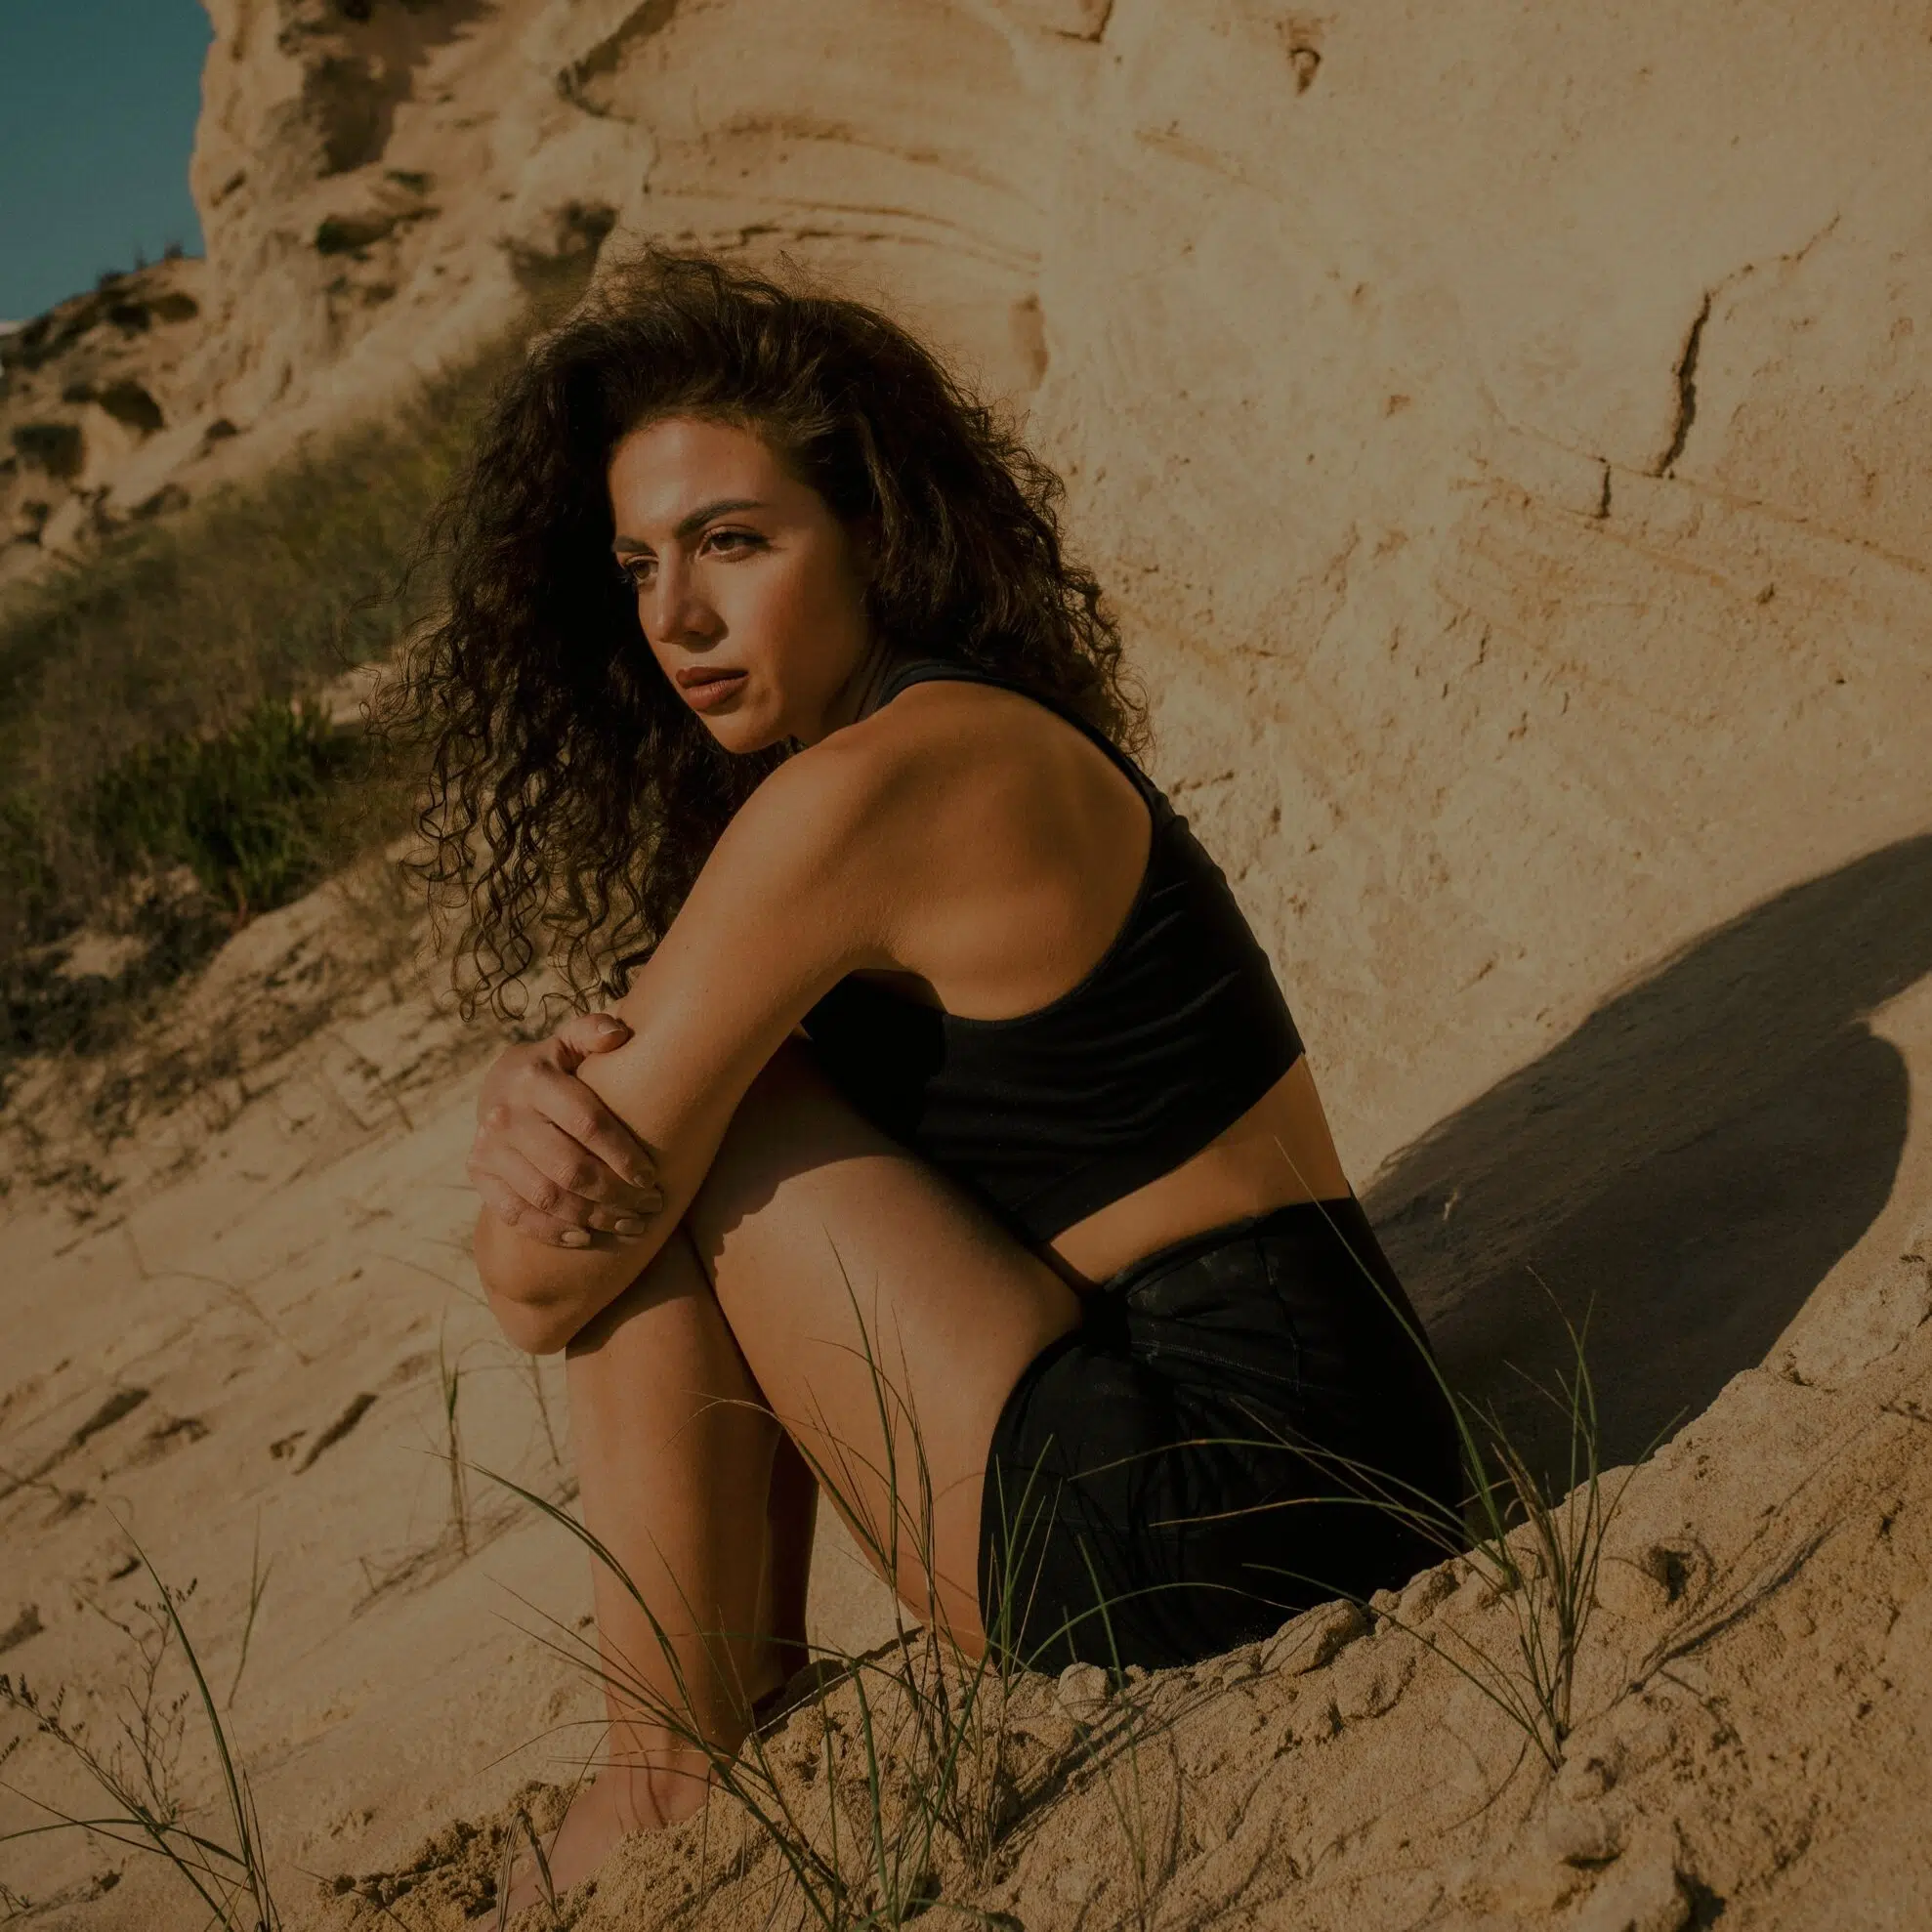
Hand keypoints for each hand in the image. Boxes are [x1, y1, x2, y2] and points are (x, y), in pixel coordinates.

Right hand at [467, 1012, 662, 1247]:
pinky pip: (516, 1213)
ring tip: (631, 1225)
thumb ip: (592, 1031)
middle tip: (650, 1207)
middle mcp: (506, 1114)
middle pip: (570, 1168)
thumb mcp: (568, 1042)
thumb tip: (619, 1033)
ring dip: (593, 1217)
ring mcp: (489, 1147)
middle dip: (616, 1194)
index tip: (653, 1177)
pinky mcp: (479, 1173)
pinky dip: (552, 1231)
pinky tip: (586, 1237)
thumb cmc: (552, 1067)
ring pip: (547, 1197)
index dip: (624, 1154)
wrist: (496, 1087)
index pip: (587, 1123)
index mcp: (534, 1078)